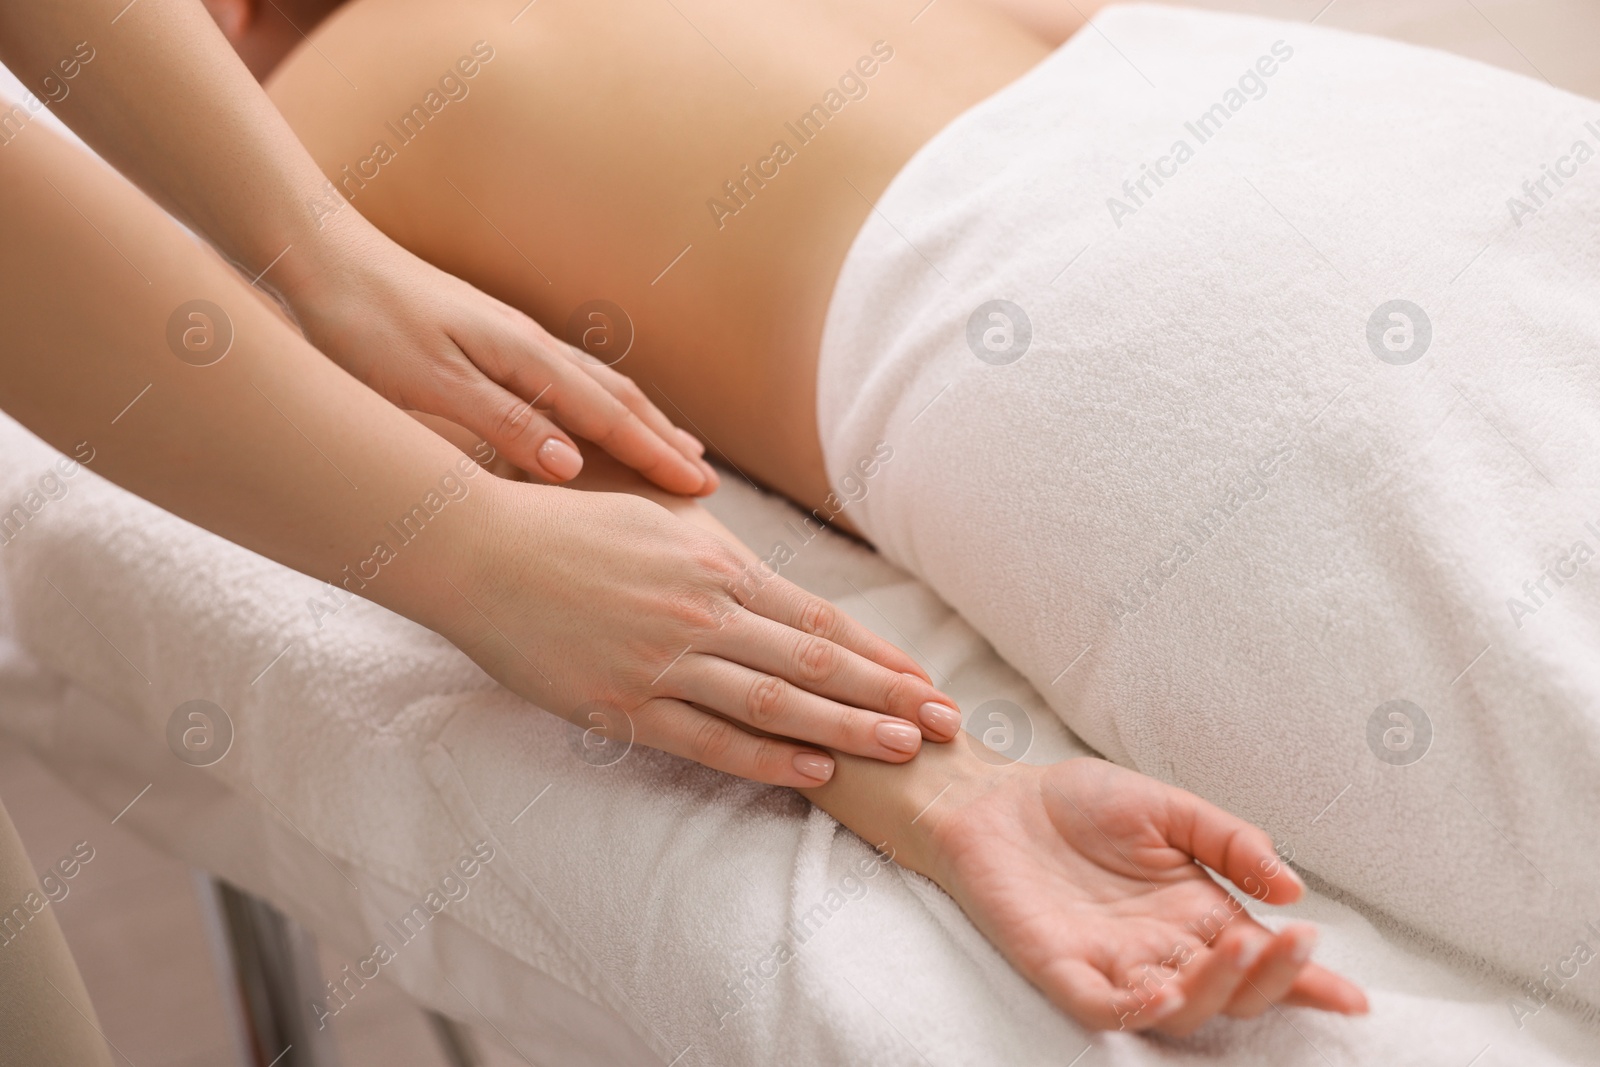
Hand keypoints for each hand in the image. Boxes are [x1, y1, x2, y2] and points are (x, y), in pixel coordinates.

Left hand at [282, 229, 717, 494]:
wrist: (322, 259)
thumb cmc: (366, 327)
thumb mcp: (431, 384)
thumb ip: (503, 424)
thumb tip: (573, 465)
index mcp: (524, 358)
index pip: (608, 417)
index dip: (655, 456)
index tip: (698, 489)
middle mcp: (531, 343)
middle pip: (617, 397)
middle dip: (663, 440)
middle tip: (704, 480)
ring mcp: (514, 336)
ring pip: (597, 383)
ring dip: (641, 418)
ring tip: (674, 444)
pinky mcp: (492, 336)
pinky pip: (569, 376)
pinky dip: (602, 401)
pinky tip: (596, 411)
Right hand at [448, 482, 964, 786]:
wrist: (476, 550)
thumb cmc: (565, 525)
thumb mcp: (654, 517)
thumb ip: (713, 546)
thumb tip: (758, 564)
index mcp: (717, 562)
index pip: (821, 619)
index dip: (881, 654)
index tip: (926, 679)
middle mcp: (703, 611)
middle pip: (817, 663)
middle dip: (890, 695)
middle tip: (948, 723)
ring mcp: (664, 662)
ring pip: (776, 705)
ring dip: (848, 730)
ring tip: (905, 751)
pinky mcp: (621, 705)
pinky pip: (707, 740)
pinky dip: (765, 758)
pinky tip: (812, 772)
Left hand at [926, 758, 1367, 1033]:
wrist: (994, 795)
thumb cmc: (1078, 803)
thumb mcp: (1168, 807)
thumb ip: (1229, 842)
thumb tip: (1295, 889)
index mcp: (1195, 915)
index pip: (1260, 959)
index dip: (1306, 980)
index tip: (1354, 996)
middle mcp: (1162, 950)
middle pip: (1231, 992)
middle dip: (1271, 979)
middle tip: (1294, 944)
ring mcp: (1113, 965)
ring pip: (1179, 1009)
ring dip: (1216, 991)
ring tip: (1243, 950)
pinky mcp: (1062, 970)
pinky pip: (1106, 1008)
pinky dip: (1137, 1009)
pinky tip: (1164, 991)